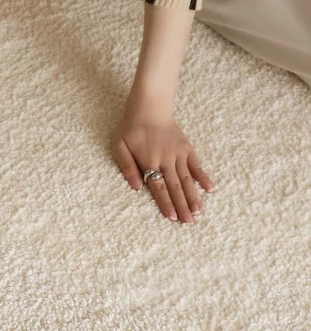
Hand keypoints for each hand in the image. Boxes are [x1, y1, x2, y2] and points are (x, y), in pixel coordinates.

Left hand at [110, 87, 214, 223]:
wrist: (149, 107)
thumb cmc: (130, 128)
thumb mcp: (119, 146)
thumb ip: (127, 167)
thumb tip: (137, 187)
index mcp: (149, 162)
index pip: (159, 187)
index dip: (166, 203)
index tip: (172, 217)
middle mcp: (166, 160)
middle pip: (175, 187)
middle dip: (182, 206)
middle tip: (189, 223)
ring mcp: (178, 154)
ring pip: (187, 179)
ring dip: (193, 197)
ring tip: (199, 213)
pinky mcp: (187, 148)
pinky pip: (196, 165)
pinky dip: (203, 177)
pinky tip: (211, 189)